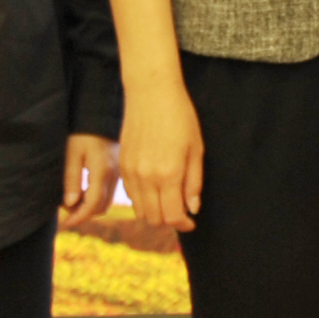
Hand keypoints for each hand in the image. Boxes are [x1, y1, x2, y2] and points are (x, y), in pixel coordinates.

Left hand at [62, 133, 119, 219]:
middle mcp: (114, 175)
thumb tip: (70, 204)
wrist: (100, 114)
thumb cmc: (82, 133)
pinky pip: (108, 192)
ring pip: (106, 201)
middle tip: (64, 207)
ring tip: (72, 198)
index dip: (79, 217)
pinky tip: (83, 190)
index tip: (65, 224)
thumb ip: (72, 179)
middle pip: (101, 207)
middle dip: (83, 213)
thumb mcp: (72, 154)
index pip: (93, 205)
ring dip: (89, 206)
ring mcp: (118, 173)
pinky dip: (95, 198)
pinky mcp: (118, 171)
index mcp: (103, 172)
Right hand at [120, 78, 204, 228]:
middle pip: (154, 218)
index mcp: (169, 174)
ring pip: (140, 210)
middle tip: (180, 211)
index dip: (184, 224)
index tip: (191, 222)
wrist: (151, 93)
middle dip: (169, 220)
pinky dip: (141, 200)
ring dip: (154, 212)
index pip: (173, 215)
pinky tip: (154, 190)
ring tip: (168, 202)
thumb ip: (194, 182)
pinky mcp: (122, 165)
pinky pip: (130, 195)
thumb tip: (192, 208)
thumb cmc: (180, 117)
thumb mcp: (196, 149)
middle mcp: (146, 177)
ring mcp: (131, 172)